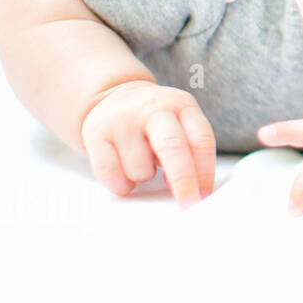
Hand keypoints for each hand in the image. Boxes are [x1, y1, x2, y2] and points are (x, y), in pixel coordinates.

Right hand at [80, 80, 216, 208]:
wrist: (114, 97)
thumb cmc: (155, 122)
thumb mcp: (181, 124)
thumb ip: (190, 152)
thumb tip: (195, 191)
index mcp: (183, 105)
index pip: (201, 140)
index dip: (205, 172)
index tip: (205, 197)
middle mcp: (154, 109)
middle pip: (172, 147)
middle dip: (183, 181)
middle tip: (188, 206)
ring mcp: (124, 119)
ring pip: (140, 169)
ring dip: (145, 177)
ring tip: (142, 160)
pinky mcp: (96, 133)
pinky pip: (112, 175)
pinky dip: (121, 183)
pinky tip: (123, 168)